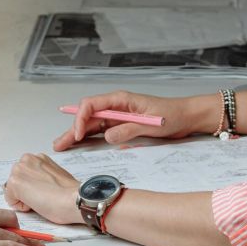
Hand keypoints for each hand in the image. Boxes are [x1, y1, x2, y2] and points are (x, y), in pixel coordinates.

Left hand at [4, 153, 82, 225]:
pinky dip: (21, 206)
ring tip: (40, 199)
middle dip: (25, 192)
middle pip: (16, 182)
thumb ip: (42, 177)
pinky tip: (36, 203)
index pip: (25, 176)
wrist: (73, 199)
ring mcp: (20, 170)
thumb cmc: (69, 193)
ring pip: (12, 190)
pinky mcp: (15, 182)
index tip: (46, 191)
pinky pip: (11, 200)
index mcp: (38, 158)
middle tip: (43, 196)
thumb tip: (37, 186)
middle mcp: (27, 159)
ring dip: (23, 198)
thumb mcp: (54, 177)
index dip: (34, 188)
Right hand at [54, 91, 213, 150]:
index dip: (81, 119)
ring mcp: (117, 116)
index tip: (79, 134)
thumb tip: (107, 137)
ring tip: (62, 146)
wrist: (186, 117)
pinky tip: (79, 145)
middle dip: (72, 129)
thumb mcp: (151, 124)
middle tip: (59, 144)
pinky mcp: (121, 125)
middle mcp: (115, 106)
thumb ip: (128, 129)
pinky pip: (101, 131)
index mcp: (120, 100)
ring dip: (77, 135)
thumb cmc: (172, 115)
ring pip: (91, 125)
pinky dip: (89, 138)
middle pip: (87, 116)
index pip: (91, 105)